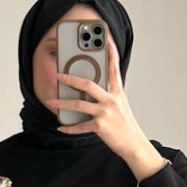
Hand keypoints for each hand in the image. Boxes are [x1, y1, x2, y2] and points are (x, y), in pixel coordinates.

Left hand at [44, 35, 162, 178]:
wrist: (134, 145)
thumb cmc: (126, 126)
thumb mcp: (122, 107)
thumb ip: (109, 97)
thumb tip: (91, 93)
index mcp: (118, 94)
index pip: (114, 70)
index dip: (111, 54)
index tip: (106, 41)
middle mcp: (111, 100)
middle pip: (88, 84)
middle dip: (71, 78)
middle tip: (59, 75)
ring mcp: (105, 113)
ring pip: (79, 104)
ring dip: (62, 103)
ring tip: (51, 101)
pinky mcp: (100, 127)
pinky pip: (80, 126)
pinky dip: (69, 128)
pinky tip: (61, 127)